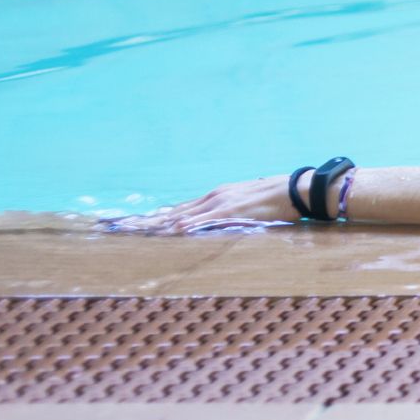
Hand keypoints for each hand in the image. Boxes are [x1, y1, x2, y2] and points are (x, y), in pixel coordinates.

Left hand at [104, 176, 298, 234]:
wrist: (296, 189)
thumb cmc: (276, 199)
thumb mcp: (249, 207)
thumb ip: (234, 215)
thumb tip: (225, 226)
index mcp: (216, 197)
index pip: (181, 209)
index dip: (160, 217)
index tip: (139, 225)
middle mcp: (213, 197)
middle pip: (175, 210)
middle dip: (150, 220)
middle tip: (124, 227)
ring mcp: (221, 202)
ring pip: (185, 214)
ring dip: (163, 223)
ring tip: (140, 230)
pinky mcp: (232, 209)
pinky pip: (207, 218)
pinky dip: (190, 223)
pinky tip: (176, 229)